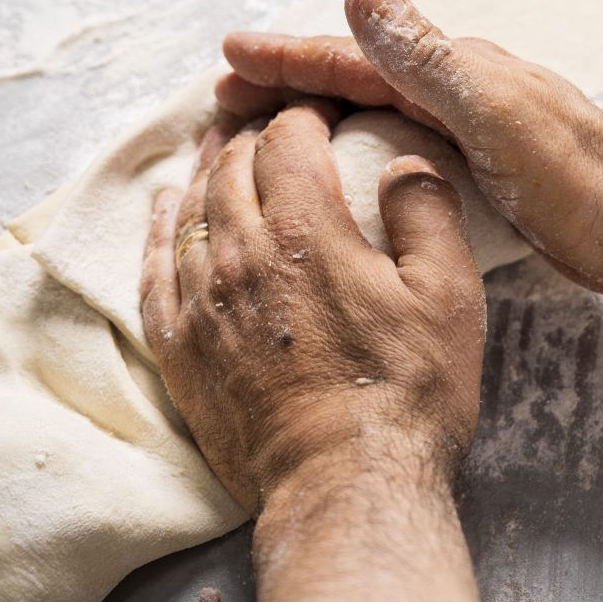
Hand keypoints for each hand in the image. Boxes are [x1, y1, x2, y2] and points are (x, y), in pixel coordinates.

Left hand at [141, 102, 485, 601]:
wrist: (346, 486)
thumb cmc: (405, 391)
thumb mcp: (447, 294)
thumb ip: (427, 211)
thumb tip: (404, 162)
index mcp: (303, 230)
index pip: (287, 140)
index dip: (305, 115)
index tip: (322, 115)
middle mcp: (241, 254)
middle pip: (232, 167)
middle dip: (255, 136)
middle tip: (272, 127)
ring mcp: (203, 301)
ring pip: (191, 210)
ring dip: (208, 170)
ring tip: (219, 147)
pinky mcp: (182, 347)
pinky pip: (155, 271)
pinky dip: (159, 231)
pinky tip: (164, 210)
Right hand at [217, 0, 602, 303]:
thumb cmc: (574, 171)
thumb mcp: (491, 108)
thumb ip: (425, 55)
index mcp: (444, 73)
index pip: (347, 58)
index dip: (285, 56)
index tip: (228, 55)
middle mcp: (447, 95)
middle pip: (349, 83)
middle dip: (285, 86)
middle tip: (226, 99)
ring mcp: (459, 134)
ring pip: (366, 120)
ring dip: (312, 122)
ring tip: (265, 136)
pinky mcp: (472, 175)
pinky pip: (390, 156)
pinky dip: (351, 159)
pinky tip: (339, 180)